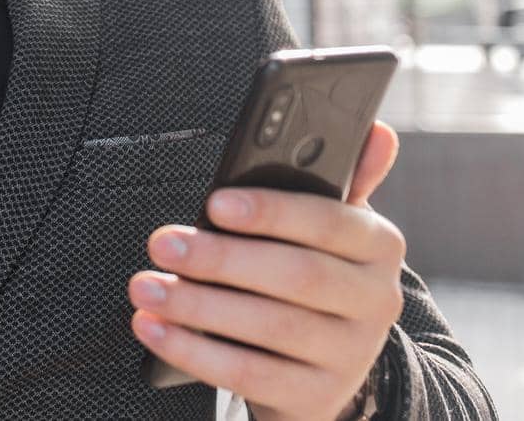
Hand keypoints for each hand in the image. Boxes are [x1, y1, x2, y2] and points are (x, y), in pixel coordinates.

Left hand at [128, 121, 404, 420]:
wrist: (327, 364)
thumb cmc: (312, 274)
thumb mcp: (328, 227)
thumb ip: (342, 178)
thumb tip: (376, 130)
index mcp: (378, 246)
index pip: (330, 221)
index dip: (271, 211)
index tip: (215, 202)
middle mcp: (377, 301)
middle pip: (295, 275)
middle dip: (220, 257)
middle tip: (162, 244)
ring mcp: (351, 354)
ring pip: (268, 325)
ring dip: (196, 305)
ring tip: (145, 285)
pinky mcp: (317, 397)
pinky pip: (249, 373)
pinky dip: (193, 350)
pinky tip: (153, 328)